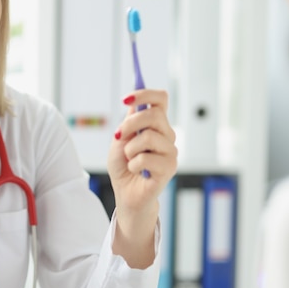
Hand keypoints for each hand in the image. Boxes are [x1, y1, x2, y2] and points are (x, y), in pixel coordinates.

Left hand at [107, 89, 177, 217]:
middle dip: (130, 123)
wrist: (126, 193)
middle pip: (154, 114)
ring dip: (130, 149)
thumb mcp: (120, 139)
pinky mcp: (169, 168)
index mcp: (156, 125)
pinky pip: (146, 158)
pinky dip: (133, 164)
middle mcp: (167, 136)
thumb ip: (129, 121)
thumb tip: (134, 101)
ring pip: (148, 136)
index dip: (145, 94)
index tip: (126, 99)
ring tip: (130, 159)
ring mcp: (170, 151)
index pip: (161, 99)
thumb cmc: (124, 167)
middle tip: (118, 136)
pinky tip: (136, 171)